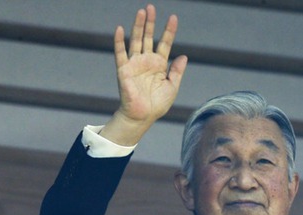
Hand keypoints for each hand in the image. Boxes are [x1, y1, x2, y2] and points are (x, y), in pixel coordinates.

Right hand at [101, 4, 187, 144]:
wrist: (143, 116)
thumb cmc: (157, 104)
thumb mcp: (172, 87)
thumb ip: (177, 72)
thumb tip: (184, 56)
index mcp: (159, 64)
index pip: (165, 43)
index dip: (169, 31)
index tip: (174, 18)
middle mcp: (146, 61)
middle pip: (148, 37)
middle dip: (150, 23)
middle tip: (152, 7)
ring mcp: (135, 64)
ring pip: (136, 40)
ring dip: (138, 26)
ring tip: (141, 12)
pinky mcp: (124, 69)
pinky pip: (120, 53)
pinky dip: (119, 41)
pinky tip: (120, 29)